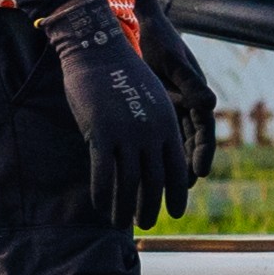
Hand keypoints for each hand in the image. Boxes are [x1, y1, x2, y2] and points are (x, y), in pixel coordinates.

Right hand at [37, 0, 200, 226]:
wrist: (96, 50)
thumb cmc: (121, 75)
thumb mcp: (151, 100)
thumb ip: (157, 127)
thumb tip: (156, 154)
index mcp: (167, 124)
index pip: (177, 168)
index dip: (176, 193)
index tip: (176, 212)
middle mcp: (151, 132)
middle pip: (155, 182)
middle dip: (151, 207)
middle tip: (146, 223)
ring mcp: (127, 134)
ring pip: (129, 184)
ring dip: (125, 208)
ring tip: (121, 222)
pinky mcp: (101, 133)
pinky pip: (103, 175)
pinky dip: (103, 195)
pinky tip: (100, 206)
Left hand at [143, 9, 224, 173]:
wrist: (140, 26)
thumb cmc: (159, 40)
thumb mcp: (174, 61)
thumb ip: (190, 83)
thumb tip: (212, 105)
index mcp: (198, 96)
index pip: (204, 132)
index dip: (203, 154)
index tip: (199, 173)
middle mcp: (188, 105)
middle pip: (190, 144)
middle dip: (186, 167)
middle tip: (179, 190)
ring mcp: (172, 108)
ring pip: (173, 143)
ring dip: (169, 164)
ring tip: (161, 187)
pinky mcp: (155, 109)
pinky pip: (155, 135)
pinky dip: (152, 151)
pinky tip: (140, 167)